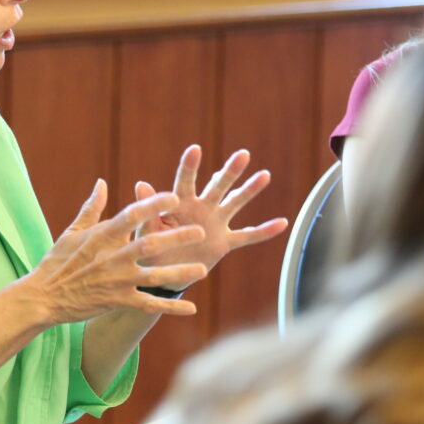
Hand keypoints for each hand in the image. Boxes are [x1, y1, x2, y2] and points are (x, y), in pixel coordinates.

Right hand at [23, 179, 208, 325]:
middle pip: (149, 244)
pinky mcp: (117, 301)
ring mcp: (116, 281)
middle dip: (175, 238)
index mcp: (103, 236)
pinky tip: (191, 308)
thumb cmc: (58, 261)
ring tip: (203, 269)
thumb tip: (102, 183)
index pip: (131, 216)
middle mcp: (112, 257)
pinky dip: (169, 306)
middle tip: (200, 231)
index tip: (174, 197)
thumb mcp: (72, 231)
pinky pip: (148, 304)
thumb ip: (92, 207)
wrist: (44, 297)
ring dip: (178, 272)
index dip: (153, 206)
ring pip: (153, 276)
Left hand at [134, 145, 287, 288]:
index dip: (189, 166)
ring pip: (235, 204)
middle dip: (230, 171)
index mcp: (180, 204)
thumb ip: (147, 210)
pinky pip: (247, 236)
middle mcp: (201, 208)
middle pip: (217, 186)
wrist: (162, 274)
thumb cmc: (150, 248)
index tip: (195, 149)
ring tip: (264, 175)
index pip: (185, 181)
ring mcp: (215, 224)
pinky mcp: (225, 243)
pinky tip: (283, 223)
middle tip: (243, 154)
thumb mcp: (145, 230)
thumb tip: (140, 183)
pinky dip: (264, 232)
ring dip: (249, 190)